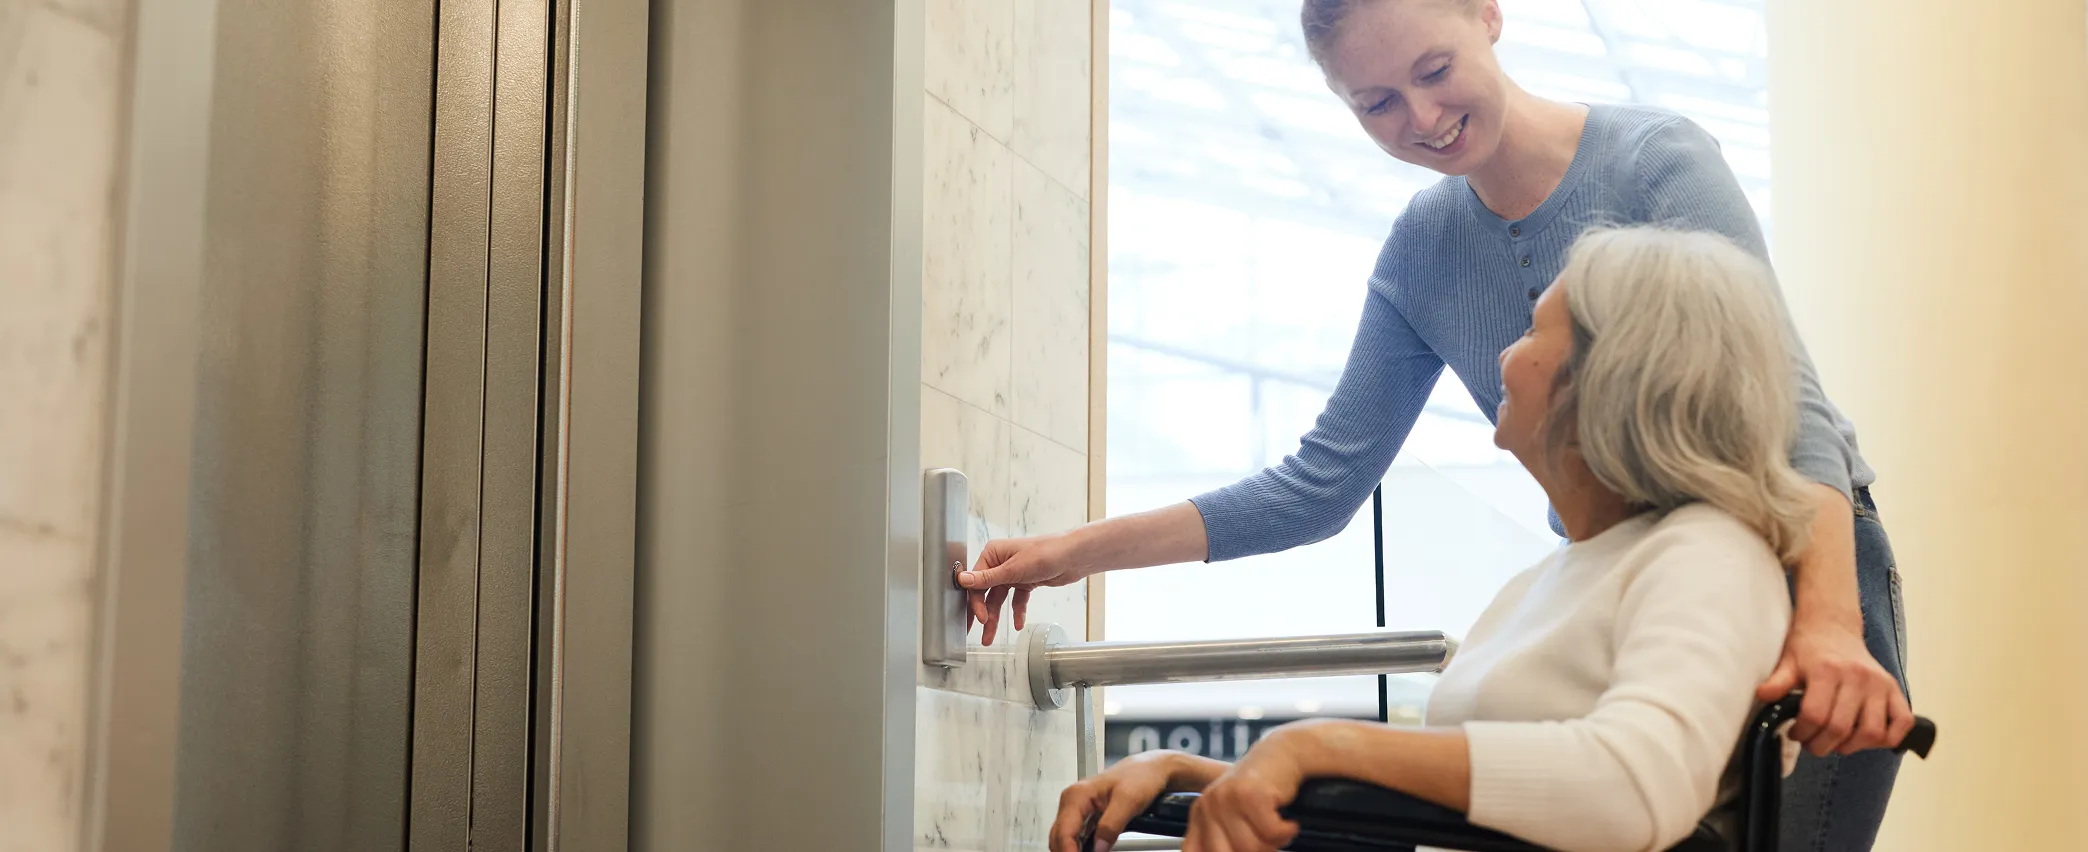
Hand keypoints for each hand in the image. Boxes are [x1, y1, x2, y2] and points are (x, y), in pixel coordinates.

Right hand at [958, 534, 1086, 645]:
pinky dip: (1016, 612)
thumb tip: (963, 580)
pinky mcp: (1025, 582)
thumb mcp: (1013, 569)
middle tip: (974, 630)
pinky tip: (1017, 624)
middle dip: (981, 613)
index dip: (975, 602)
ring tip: (990, 636)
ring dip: (996, 618)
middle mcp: (1000, 563)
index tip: (979, 618)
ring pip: (999, 600)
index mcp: (993, 554)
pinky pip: (1016, 601)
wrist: (1073, 557)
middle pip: (985, 592)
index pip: (975, 582)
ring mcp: (1013, 573)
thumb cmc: (1046, 553)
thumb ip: (987, 578)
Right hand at [1048, 751, 1180, 851]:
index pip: (1064, 832)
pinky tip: (1086, 851)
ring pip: (1063, 838)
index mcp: (1078, 795)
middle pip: (1058, 837)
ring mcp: (1077, 808)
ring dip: (1070, 850)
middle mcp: (1073, 800)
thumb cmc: (1140, 776)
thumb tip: (1098, 848)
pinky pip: (1074, 836)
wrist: (1150, 770)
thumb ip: (1111, 825)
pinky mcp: (1085, 815)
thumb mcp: (1129, 801)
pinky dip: (1076, 847)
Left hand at [1183, 733, 1304, 851]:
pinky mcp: (1251, 795)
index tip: (1239, 849)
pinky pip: (1272, 833)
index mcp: (1200, 813)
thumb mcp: (1232, 815)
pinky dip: (1286, 831)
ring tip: (1276, 826)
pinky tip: (1288, 821)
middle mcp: (1208, 805)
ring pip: (1252, 847)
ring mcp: (1228, 798)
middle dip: (1254, 851)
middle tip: (1267, 840)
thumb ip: (1222, 840)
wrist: (1283, 753)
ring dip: (1274, 842)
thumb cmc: (1261, 789)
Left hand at [1756, 614, 1914, 755]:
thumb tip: (1762, 696)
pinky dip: (1888, 738)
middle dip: (1822, 745)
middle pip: (1841, 728)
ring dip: (1852, 746)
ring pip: (1872, 732)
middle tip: (1813, 743)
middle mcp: (1857, 677)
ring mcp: (1879, 683)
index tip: (1796, 734)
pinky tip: (1867, 738)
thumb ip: (1778, 682)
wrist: (1832, 626)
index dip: (1803, 733)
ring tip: (1837, 742)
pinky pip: (1901, 722)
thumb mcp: (1787, 662)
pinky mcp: (1894, 688)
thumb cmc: (1808, 648)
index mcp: (1827, 671)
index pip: (1815, 716)